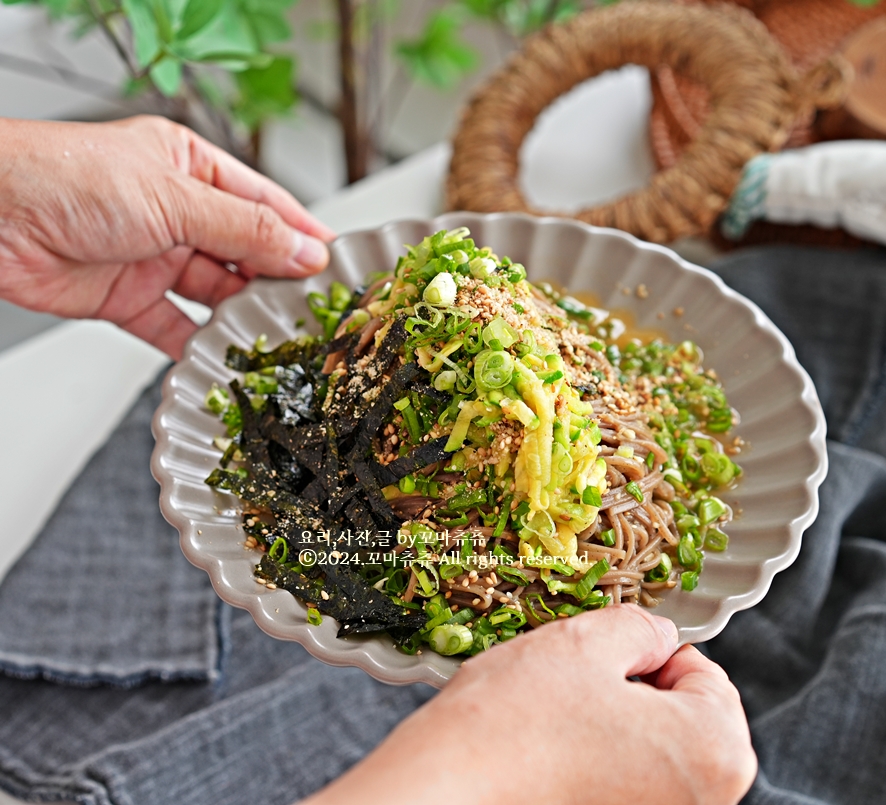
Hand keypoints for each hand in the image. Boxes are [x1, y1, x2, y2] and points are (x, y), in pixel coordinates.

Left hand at [0, 115, 335, 358]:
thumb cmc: (64, 178)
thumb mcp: (174, 197)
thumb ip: (244, 229)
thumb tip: (304, 250)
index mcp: (191, 168)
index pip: (265, 204)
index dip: (303, 234)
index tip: (339, 262)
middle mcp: (175, 212)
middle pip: (244, 252)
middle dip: (277, 280)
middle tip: (314, 309)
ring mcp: (153, 256)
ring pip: (214, 293)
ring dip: (242, 314)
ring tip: (277, 335)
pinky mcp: (127, 297)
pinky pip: (173, 326)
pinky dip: (197, 343)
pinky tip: (223, 355)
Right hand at [304, 606, 755, 804]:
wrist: (446, 794)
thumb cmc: (514, 722)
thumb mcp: (586, 641)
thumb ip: (642, 628)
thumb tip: (657, 637)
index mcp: (713, 753)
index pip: (707, 675)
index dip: (652, 652)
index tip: (609, 654)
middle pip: (685, 720)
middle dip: (637, 691)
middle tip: (578, 684)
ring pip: (651, 755)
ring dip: (614, 727)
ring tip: (559, 720)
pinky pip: (626, 787)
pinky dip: (598, 765)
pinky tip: (552, 755)